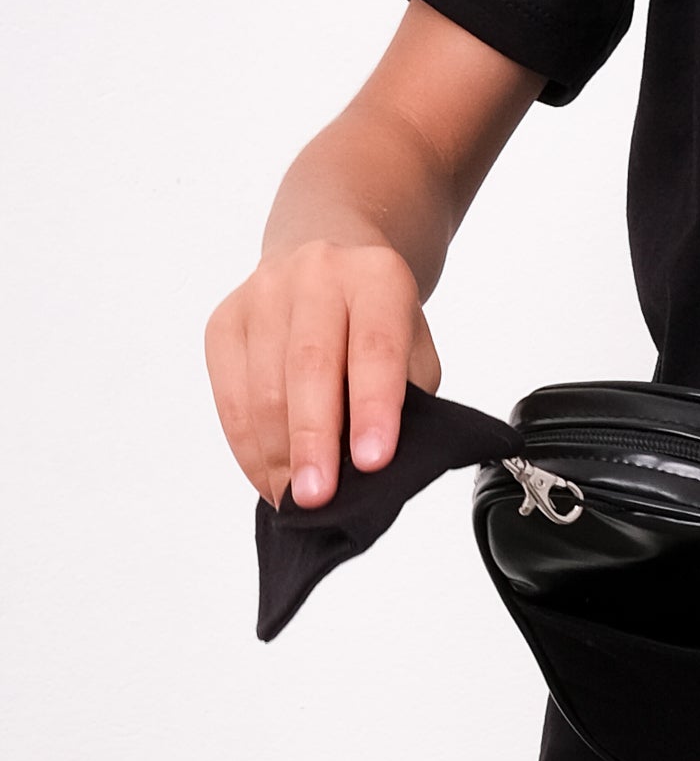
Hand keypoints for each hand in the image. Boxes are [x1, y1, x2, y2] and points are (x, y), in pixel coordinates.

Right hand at [205, 240, 439, 508]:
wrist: (328, 261)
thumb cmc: (379, 322)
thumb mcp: (414, 347)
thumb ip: (404, 398)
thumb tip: (373, 470)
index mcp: (376, 277)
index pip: (376, 348)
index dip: (373, 408)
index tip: (373, 463)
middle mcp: (316, 276)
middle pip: (309, 368)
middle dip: (313, 442)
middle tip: (318, 498)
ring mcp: (262, 295)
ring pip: (263, 388)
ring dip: (277, 455)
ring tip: (294, 499)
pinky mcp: (224, 322)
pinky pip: (229, 396)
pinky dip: (248, 447)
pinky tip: (268, 478)